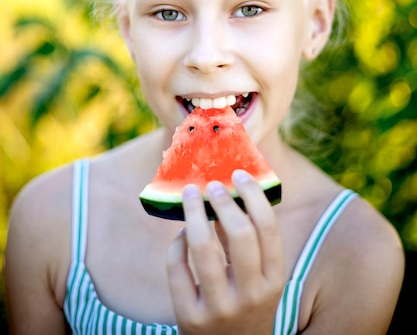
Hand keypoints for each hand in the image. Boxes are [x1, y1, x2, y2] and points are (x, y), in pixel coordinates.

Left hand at [167, 169, 284, 334]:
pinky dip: (177, 244)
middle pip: (240, 234)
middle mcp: (251, 295)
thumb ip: (248, 244)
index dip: (253, 195)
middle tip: (212, 184)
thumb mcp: (260, 281)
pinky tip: (181, 234)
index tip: (239, 174)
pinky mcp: (190, 318)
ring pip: (203, 248)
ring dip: (194, 214)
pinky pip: (178, 269)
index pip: (268, 228)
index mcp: (274, 281)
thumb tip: (230, 192)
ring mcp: (220, 308)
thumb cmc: (246, 306)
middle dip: (223, 201)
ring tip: (189, 195)